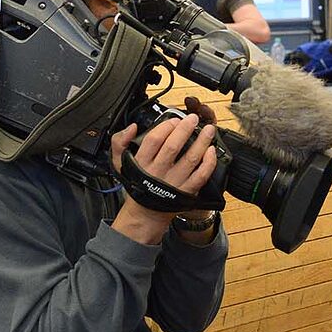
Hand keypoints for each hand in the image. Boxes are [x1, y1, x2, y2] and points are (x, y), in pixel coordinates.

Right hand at [109, 112, 217, 244]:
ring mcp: (174, 182)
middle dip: (185, 129)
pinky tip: (211, 151)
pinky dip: (208, 162)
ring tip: (208, 129)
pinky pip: (201, 175)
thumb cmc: (137, 184)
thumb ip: (120, 142)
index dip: (166, 127)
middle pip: (173, 146)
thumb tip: (133, 127)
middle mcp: (158, 172)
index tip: (174, 120)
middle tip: (193, 118)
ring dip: (202, 142)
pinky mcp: (187, 191)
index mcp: (142, 162)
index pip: (154, 140)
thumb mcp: (120, 163)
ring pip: (191, 159)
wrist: (145, 213)